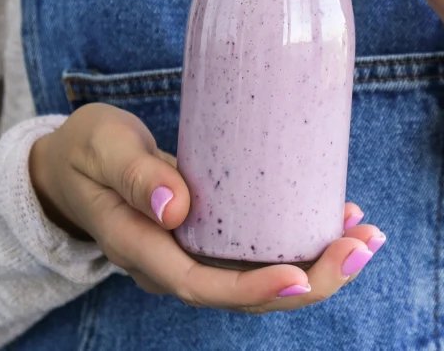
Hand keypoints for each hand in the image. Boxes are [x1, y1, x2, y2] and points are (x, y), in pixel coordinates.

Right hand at [29, 103, 383, 312]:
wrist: (76, 165)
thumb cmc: (87, 152)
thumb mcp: (101, 148)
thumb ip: (134, 175)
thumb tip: (176, 207)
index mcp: (143, 249)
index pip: (201, 285)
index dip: (253, 289)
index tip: (300, 276)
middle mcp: (175, 263)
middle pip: (246, 294)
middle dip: (310, 280)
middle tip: (361, 247)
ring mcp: (197, 253)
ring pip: (263, 276)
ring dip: (320, 266)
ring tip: (368, 238)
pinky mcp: (215, 236)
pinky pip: (263, 251)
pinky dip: (305, 241)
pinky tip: (343, 220)